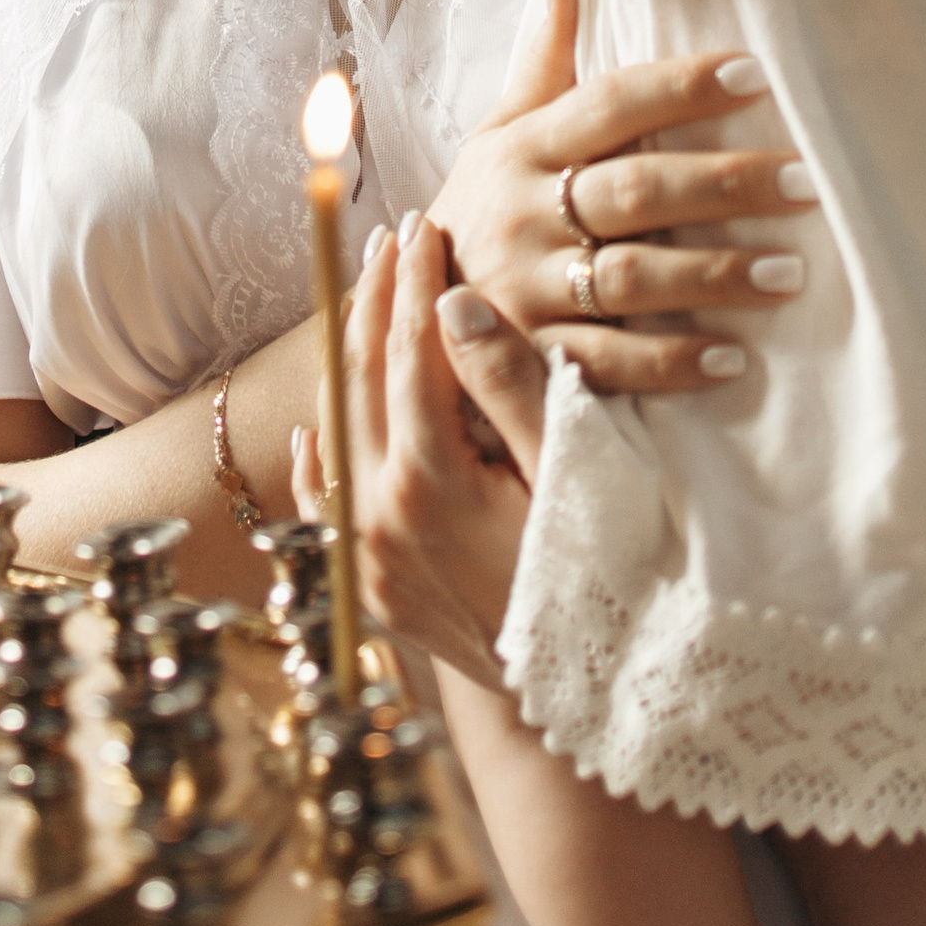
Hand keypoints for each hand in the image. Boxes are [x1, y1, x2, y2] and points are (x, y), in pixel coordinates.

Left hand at [294, 215, 549, 683]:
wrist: (592, 700)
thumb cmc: (606, 579)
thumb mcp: (572, 476)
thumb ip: (510, 388)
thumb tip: (454, 303)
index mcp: (429, 484)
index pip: (409, 353)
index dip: (416, 282)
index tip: (425, 226)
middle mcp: (380, 519)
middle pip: (361, 382)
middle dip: (376, 301)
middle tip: (393, 238)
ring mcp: (366, 559)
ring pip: (337, 431)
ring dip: (350, 361)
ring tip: (368, 300)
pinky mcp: (370, 588)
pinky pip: (323, 506)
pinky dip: (321, 454)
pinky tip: (319, 422)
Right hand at [429, 0, 814, 397]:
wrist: (409, 299)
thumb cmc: (482, 201)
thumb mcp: (500, 126)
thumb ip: (543, 54)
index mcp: (525, 147)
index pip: (611, 104)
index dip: (680, 88)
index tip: (754, 74)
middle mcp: (526, 213)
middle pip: (635, 190)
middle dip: (723, 183)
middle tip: (804, 181)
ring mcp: (529, 289)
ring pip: (633, 278)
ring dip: (714, 275)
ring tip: (790, 272)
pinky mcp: (535, 357)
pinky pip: (611, 362)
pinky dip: (671, 364)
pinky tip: (732, 358)